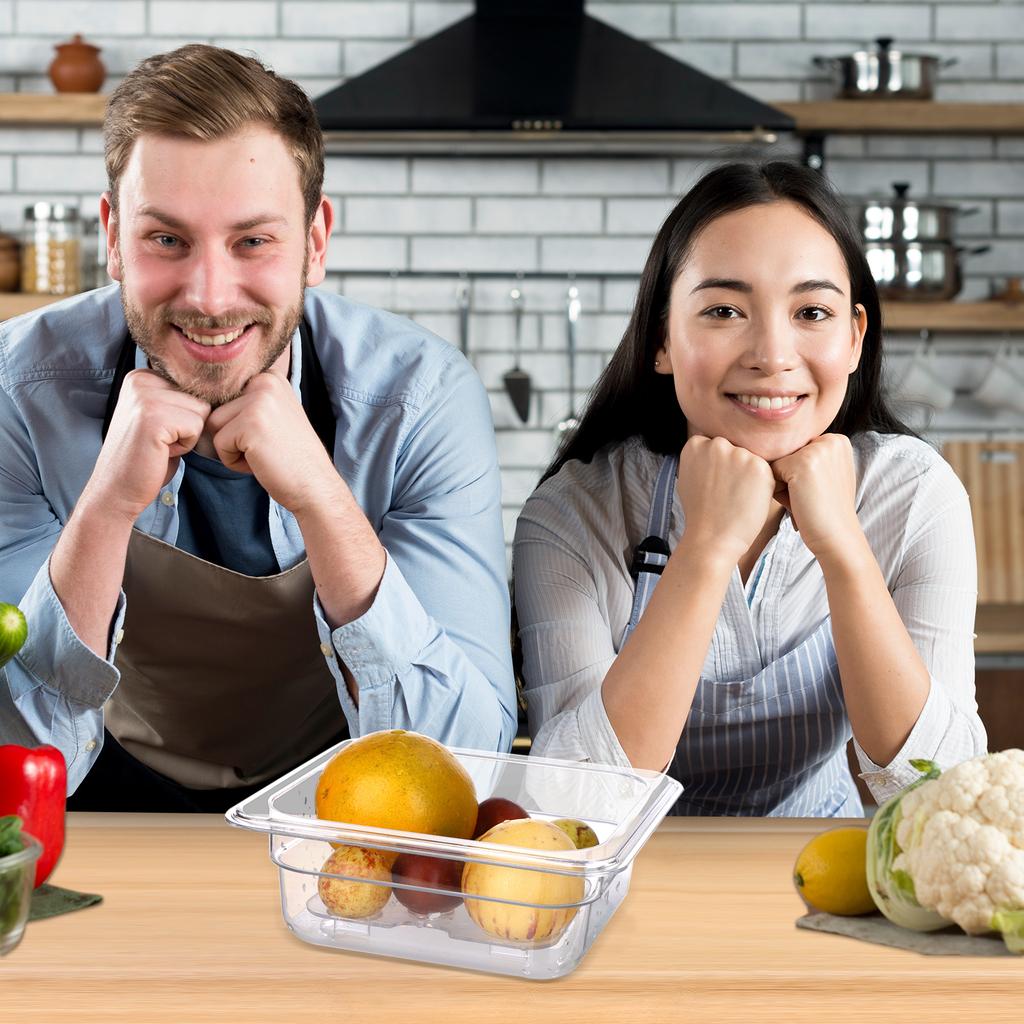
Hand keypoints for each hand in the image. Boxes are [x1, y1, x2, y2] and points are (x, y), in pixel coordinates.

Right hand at [85, 369, 209, 521]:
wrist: (118, 489)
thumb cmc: (146, 457)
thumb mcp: (161, 416)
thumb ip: (178, 398)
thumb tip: (218, 389)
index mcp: (141, 376)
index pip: (193, 387)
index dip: (187, 415)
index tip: (160, 430)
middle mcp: (141, 380)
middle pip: (200, 398)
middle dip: (189, 425)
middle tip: (161, 441)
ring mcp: (145, 397)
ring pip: (201, 412)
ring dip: (188, 435)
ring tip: (161, 445)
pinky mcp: (154, 417)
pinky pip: (196, 427)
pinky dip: (186, 446)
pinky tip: (161, 452)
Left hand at [205, 372, 340, 516]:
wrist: (315, 485)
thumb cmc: (290, 457)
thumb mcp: (274, 415)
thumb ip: (247, 400)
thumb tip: (203, 400)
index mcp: (270, 376)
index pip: (225, 396)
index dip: (236, 423)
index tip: (266, 434)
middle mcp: (265, 381)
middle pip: (216, 409)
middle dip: (232, 436)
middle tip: (266, 447)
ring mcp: (259, 400)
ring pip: (214, 425)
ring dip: (231, 448)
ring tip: (263, 454)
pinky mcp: (251, 422)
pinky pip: (219, 444)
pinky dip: (234, 462)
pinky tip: (261, 462)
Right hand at [676, 435, 776, 561]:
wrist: (712, 537)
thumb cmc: (700, 512)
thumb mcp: (688, 477)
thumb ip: (699, 459)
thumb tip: (710, 450)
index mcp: (696, 444)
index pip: (714, 444)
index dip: (718, 464)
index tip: (715, 480)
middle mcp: (717, 444)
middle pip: (734, 448)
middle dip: (734, 465)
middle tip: (727, 490)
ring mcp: (739, 454)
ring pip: (750, 459)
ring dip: (749, 474)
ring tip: (737, 497)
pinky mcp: (760, 467)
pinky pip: (764, 471)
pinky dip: (761, 485)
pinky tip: (748, 500)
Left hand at [770, 434, 861, 559]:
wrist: (837, 537)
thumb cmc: (823, 511)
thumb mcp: (823, 476)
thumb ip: (806, 458)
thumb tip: (766, 449)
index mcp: (837, 441)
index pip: (797, 450)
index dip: (798, 475)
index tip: (817, 492)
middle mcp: (830, 439)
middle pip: (786, 454)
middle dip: (789, 479)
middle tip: (811, 498)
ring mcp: (817, 449)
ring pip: (777, 463)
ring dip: (782, 485)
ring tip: (804, 500)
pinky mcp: (802, 462)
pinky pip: (771, 472)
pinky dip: (778, 491)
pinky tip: (798, 502)